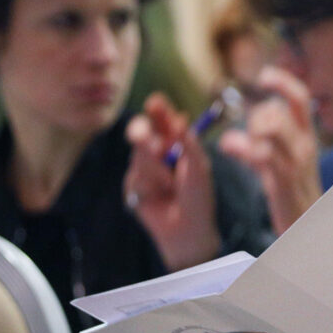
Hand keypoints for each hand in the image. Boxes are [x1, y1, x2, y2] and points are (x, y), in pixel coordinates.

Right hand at [124, 92, 222, 269]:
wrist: (186, 230)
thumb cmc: (198, 199)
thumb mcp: (199, 170)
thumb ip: (189, 146)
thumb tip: (181, 119)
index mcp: (176, 145)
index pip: (164, 122)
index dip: (159, 111)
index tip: (156, 103)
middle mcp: (158, 153)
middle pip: (142, 132)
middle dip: (141, 132)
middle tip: (143, 136)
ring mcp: (143, 168)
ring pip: (139, 155)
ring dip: (155, 170)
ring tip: (169, 185)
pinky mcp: (133, 185)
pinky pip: (135, 177)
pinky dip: (149, 186)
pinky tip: (159, 196)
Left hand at [218, 66, 322, 233]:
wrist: (309, 225)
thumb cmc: (293, 192)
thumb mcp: (285, 160)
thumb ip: (264, 142)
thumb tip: (236, 131)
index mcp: (307, 138)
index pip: (301, 99)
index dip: (282, 81)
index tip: (264, 76)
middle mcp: (304, 147)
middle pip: (278, 111)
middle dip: (257, 115)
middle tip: (250, 132)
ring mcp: (295, 164)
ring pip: (272, 128)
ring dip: (251, 130)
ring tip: (242, 144)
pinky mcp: (283, 183)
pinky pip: (263, 156)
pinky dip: (241, 147)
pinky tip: (228, 148)